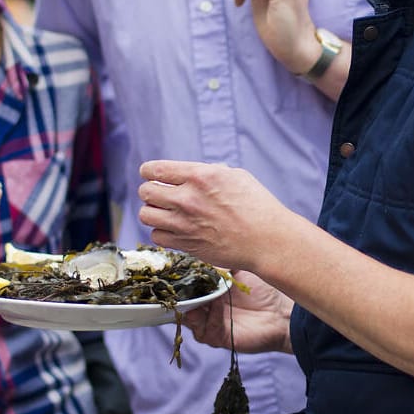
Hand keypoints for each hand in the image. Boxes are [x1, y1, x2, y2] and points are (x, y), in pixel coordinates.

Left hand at [137, 160, 295, 273]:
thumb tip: (188, 174)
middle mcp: (187, 199)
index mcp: (199, 176)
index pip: (154, 169)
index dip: (149, 171)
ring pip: (145, 215)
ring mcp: (184, 224)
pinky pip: (156, 236)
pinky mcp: (186, 244)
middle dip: (150, 191)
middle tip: (160, 195)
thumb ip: (207, 172)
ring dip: (153, 212)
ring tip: (165, 213)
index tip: (151, 175)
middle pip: (145, 192)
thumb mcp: (234, 176)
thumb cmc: (257, 206)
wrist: (267, 240)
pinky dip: (162, 233)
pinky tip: (175, 230)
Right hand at [184, 270, 293, 353]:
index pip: (185, 287)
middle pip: (182, 304)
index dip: (179, 281)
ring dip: (192, 309)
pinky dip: (210, 318)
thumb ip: (220, 262)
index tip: (176, 271)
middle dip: (180, 296)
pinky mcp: (218, 337)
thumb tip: (202, 248)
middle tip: (181, 286)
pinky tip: (218, 307)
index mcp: (207, 290)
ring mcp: (210, 323)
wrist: (282, 312)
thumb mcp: (238, 270)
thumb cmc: (262, 289)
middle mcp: (205, 308)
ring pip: (189, 320)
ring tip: (199, 298)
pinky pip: (205, 331)